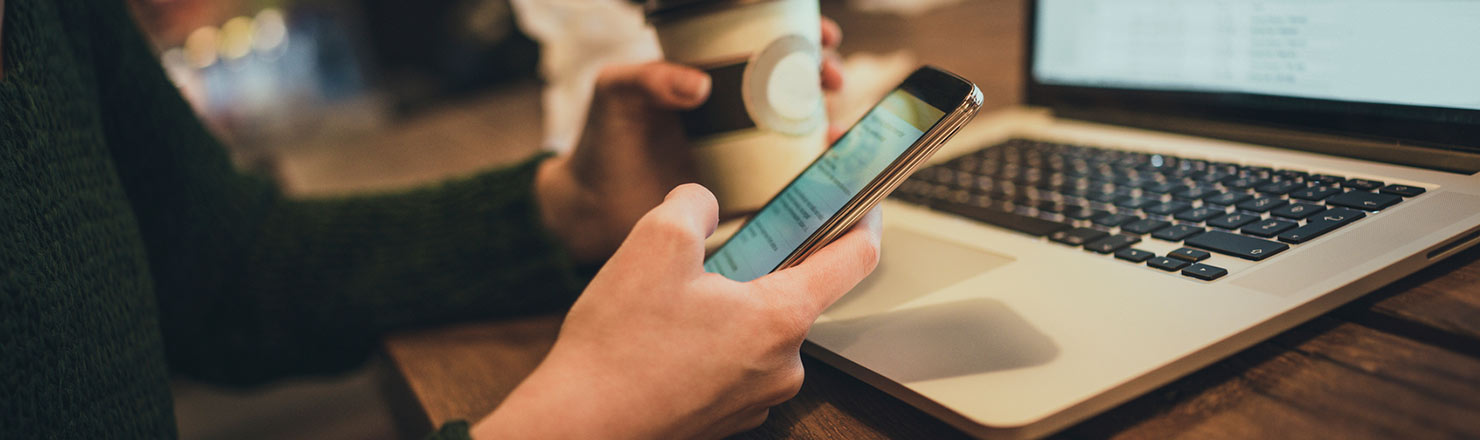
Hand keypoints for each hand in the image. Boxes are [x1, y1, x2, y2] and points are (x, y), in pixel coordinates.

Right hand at [474, 184, 881, 438]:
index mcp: (781, 317)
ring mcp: (756, 399)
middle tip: (704, 259)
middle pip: (791, 295)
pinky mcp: (727, 418)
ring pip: (755, 332)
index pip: (853, 260)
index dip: (863, 221)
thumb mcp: (654, 242)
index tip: (863, 203)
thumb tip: (703, 206)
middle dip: (753, 268)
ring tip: (667, 308)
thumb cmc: (619, 347)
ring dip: (724, 310)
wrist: (577, 428)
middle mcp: (782, 366)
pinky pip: (731, 365)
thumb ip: (693, 204)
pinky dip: (707, 346)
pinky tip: (661, 343)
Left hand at [536, 19, 846, 261]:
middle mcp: (734, 110)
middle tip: (831, 78)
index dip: (800, 34)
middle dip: (824, 73)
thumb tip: (700, 84)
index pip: (763, 43)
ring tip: (835, 128)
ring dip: (829, 124)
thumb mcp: (616, 93)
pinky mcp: (745, 190)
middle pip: (795, 83)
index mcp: (710, 75)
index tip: (822, 35)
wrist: (592, 208)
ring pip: (801, 129)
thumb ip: (649, 78)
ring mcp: (743, 150)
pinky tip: (824, 170)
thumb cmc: (602, 140)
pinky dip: (814, 174)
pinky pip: (788, 178)